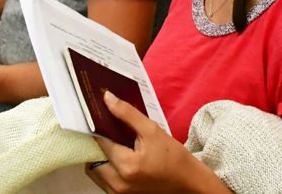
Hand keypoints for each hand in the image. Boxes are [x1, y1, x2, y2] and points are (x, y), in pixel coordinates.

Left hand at [85, 92, 219, 192]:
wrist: (188, 182)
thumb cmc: (173, 157)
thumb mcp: (152, 130)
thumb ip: (127, 114)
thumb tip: (107, 98)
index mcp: (126, 166)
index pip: (100, 141)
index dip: (97, 125)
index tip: (96, 114)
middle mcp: (118, 184)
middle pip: (92, 159)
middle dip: (96, 143)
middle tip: (105, 129)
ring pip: (95, 171)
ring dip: (99, 156)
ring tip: (112, 142)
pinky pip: (104, 180)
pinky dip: (105, 167)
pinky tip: (117, 155)